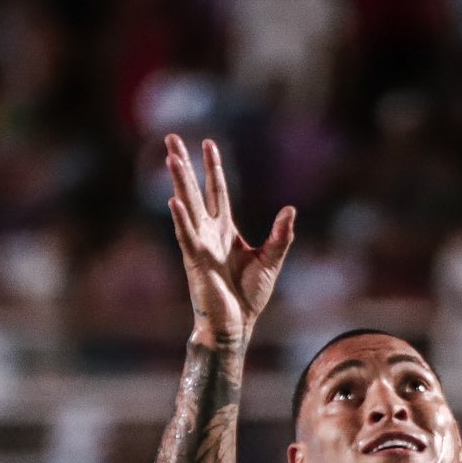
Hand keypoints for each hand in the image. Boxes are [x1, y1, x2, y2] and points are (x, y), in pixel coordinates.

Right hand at [165, 134, 294, 344]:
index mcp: (224, 231)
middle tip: (171, 137)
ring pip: (188, 206)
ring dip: (180, 182)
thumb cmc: (248, 296)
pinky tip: (174, 201)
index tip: (208, 143)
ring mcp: (199, 245)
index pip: (217, 191)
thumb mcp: (270, 260)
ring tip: (171, 157)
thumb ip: (280, 236)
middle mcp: (208, 233)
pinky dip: (181, 219)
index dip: (213, 167)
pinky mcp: (196, 261)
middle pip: (195, 190)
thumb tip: (290, 210)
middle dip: (184, 164)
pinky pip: (186, 236)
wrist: (236, 325)